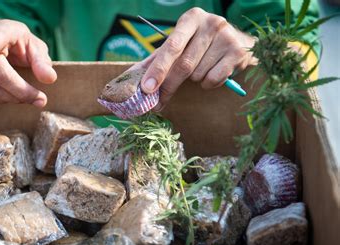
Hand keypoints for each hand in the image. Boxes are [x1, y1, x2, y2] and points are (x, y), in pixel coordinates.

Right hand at [0, 19, 56, 105]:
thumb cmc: (18, 43)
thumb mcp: (34, 47)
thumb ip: (42, 62)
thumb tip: (49, 79)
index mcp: (1, 30)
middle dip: (22, 92)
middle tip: (40, 99)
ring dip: (12, 98)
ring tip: (28, 97)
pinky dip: (0, 99)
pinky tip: (12, 96)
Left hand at [137, 8, 257, 110]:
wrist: (237, 41)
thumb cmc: (199, 44)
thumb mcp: (180, 43)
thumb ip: (157, 58)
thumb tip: (132, 76)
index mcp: (191, 18)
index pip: (171, 47)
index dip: (158, 69)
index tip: (147, 89)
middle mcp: (211, 23)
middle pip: (183, 65)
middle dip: (168, 86)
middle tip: (158, 102)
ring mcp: (227, 37)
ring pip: (198, 74)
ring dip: (193, 80)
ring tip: (200, 69)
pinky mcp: (238, 52)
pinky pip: (213, 79)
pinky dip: (208, 83)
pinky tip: (212, 71)